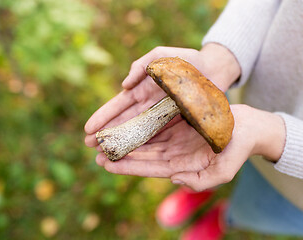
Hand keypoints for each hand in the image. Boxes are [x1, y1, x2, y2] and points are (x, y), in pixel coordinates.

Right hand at [84, 44, 240, 147]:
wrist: (214, 70)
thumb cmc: (187, 60)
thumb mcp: (161, 57)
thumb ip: (141, 66)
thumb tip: (124, 85)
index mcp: (143, 89)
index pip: (119, 106)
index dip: (104, 117)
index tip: (88, 129)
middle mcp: (149, 106)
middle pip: (124, 123)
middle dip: (107, 134)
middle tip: (90, 147)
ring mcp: (161, 117)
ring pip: (137, 133)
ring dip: (122, 144)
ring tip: (104, 156)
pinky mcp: (175, 125)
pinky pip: (156, 138)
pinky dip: (143, 147)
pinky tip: (131, 157)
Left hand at [94, 105, 285, 191]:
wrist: (249, 128)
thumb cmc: (238, 149)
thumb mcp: (223, 171)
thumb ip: (199, 181)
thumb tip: (174, 180)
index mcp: (181, 166)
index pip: (149, 168)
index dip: (127, 166)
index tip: (106, 164)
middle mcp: (174, 154)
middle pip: (142, 155)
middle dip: (119, 154)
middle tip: (96, 151)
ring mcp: (174, 138)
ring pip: (144, 139)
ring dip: (125, 139)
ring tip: (103, 138)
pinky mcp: (177, 123)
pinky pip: (154, 124)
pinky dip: (139, 124)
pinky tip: (125, 121)